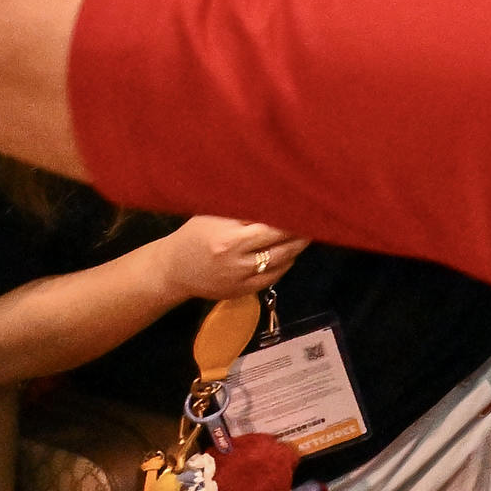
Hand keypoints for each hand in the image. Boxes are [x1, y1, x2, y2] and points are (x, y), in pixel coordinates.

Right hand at [148, 217, 308, 303]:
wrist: (173, 270)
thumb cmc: (194, 235)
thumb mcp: (214, 216)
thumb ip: (243, 210)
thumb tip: (276, 198)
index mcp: (230, 239)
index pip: (272, 228)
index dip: (292, 219)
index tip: (307, 207)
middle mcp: (237, 262)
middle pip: (281, 247)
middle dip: (301, 234)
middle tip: (317, 220)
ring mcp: (240, 280)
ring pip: (280, 263)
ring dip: (296, 249)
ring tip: (307, 234)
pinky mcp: (241, 292)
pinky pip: (272, 278)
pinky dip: (285, 265)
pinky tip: (290, 253)